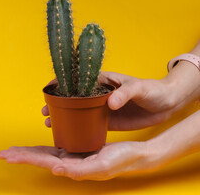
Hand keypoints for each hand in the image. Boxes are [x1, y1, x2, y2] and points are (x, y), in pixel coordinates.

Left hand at [0, 142, 157, 180]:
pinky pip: (55, 147)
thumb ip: (78, 170)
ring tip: (13, 150)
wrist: (134, 154)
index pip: (43, 161)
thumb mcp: (101, 164)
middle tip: (3, 153)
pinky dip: (42, 147)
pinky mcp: (76, 149)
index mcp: (72, 166)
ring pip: (44, 154)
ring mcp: (72, 156)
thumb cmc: (121, 159)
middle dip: (21, 155)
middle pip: (39, 158)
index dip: (25, 158)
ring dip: (28, 152)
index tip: (8, 155)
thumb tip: (56, 170)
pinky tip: (36, 146)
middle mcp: (69, 162)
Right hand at [42, 72, 178, 129]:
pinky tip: (67, 133)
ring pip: (77, 111)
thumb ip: (125, 93)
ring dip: (62, 116)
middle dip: (56, 103)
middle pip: (72, 97)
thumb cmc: (153, 90)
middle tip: (45, 111)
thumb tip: (111, 103)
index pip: (77, 79)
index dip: (61, 83)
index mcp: (103, 81)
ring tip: (50, 122)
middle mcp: (98, 94)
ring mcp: (101, 108)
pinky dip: (77, 127)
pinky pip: (89, 123)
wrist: (166, 104)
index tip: (48, 89)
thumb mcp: (139, 88)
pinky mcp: (107, 120)